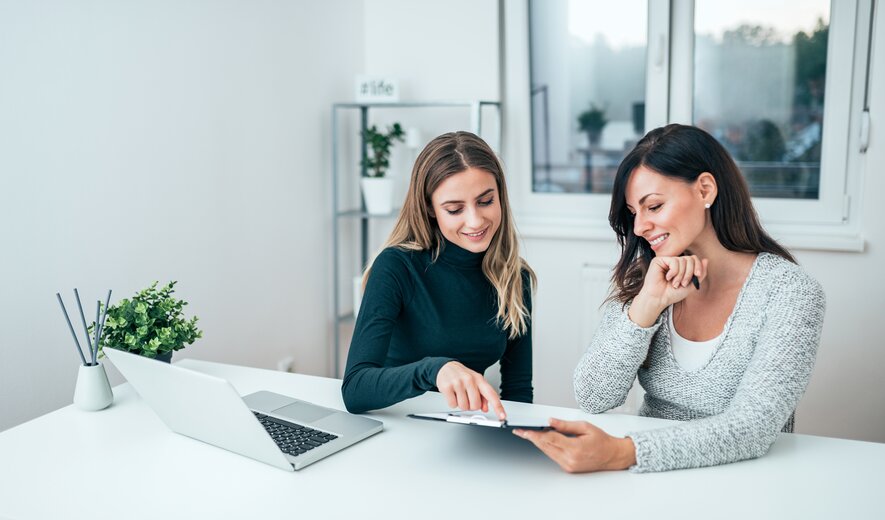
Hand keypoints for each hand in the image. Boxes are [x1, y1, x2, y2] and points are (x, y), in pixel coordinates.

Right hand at [436, 361, 505, 419]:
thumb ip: (483, 396)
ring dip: (461, 405)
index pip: (491, 394)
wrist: (446, 367)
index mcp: (479, 379)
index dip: (498, 407)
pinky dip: (452, 403)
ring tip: (459, 395)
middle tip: (467, 398)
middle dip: (471, 406)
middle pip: (475, 406)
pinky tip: (452, 394)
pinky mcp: (447, 387)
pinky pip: (453, 405)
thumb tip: (485, 408)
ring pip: (464, 407)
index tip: (502, 416)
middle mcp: (470, 380)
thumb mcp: (475, 382)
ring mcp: (458, 383)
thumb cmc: (462, 376)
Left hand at [513, 418, 635, 472]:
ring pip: (548, 452)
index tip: (525, 431)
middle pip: (545, 446)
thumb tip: (550, 421)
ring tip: (530, 432)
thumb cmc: (601, 440)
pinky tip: (544, 439)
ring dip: (539, 442)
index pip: (549, 439)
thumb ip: (565, 425)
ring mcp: (568, 465)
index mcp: (575, 448)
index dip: (535, 434)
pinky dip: (548, 447)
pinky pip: (553, 456)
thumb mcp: (585, 427)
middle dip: (532, 438)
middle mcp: (570, 459)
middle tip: (521, 431)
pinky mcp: (568, 468)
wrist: (612, 456)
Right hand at [629, 255, 707, 326]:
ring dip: (681, 275)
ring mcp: (666, 261)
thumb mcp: (691, 285)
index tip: (697, 275)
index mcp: (681, 267)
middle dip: (689, 273)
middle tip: (683, 284)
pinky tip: (667, 278)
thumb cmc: (672, 294)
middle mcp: (674, 262)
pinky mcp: (659, 260)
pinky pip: (674, 261)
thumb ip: (700, 273)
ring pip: (682, 260)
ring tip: (674, 283)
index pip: (694, 259)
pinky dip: (674, 272)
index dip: (698, 266)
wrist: (659, 299)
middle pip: (690, 258)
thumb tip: (706, 259)